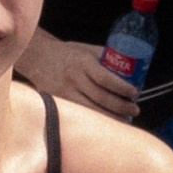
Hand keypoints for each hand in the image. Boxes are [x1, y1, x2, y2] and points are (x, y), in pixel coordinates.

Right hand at [16, 30, 139, 122]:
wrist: (38, 57)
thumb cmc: (67, 53)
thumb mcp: (87, 50)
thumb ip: (106, 58)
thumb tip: (131, 68)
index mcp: (83, 63)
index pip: (105, 78)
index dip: (121, 88)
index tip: (134, 92)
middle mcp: (73, 78)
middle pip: (100, 97)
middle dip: (121, 106)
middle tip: (134, 109)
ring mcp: (64, 92)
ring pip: (91, 110)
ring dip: (111, 117)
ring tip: (125, 119)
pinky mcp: (58, 102)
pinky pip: (80, 114)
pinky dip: (95, 119)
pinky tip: (106, 122)